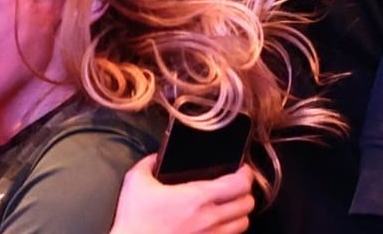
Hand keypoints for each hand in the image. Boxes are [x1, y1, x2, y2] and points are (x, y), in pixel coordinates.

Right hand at [110, 155, 253, 233]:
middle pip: (247, 204)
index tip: (242, 169)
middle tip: (236, 186)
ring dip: (240, 213)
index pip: (239, 184)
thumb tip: (158, 155)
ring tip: (230, 205)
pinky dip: (230, 230)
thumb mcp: (135, 182)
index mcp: (196, 197)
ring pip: (243, 223)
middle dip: (245, 192)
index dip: (246, 174)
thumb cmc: (134, 220)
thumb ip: (149, 162)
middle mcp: (208, 219)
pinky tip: (219, 224)